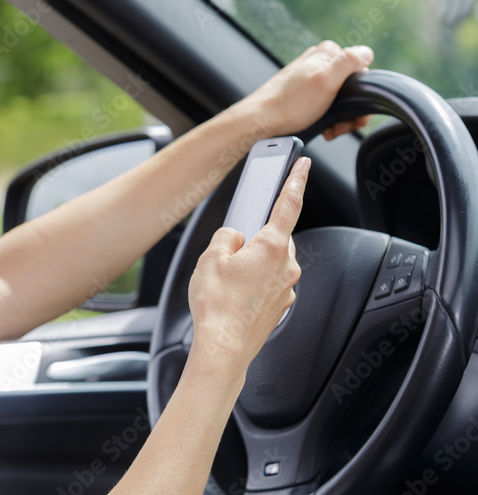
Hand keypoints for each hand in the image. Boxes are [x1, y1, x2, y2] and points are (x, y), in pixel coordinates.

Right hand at [188, 157, 308, 367]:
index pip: (289, 204)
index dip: (296, 180)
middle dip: (255, 238)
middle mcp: (286, 266)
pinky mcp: (280, 305)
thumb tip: (235, 237)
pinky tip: (233, 295)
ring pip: (271, 261)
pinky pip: (268, 283)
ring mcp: (286, 288)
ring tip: (225, 280)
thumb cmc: (218, 307)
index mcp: (271, 247)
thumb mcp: (210, 258)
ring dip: (253, 263)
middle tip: (228, 253)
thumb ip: (226, 237)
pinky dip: (253, 283)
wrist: (224, 348)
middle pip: (274, 237)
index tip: (304, 165)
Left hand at [240, 41, 373, 139]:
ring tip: (331, 130)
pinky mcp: (303, 94)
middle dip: (351, 109)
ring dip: (341, 117)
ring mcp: (310, 79)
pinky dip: (329, 118)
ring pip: (340, 98)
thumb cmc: (291, 103)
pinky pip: (325, 105)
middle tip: (342, 126)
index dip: (362, 93)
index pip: (361, 69)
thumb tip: (367, 52)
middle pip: (351, 86)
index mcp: (327, 53)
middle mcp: (318, 62)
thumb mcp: (325, 79)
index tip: (355, 113)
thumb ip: (348, 61)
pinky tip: (324, 129)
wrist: (260, 122)